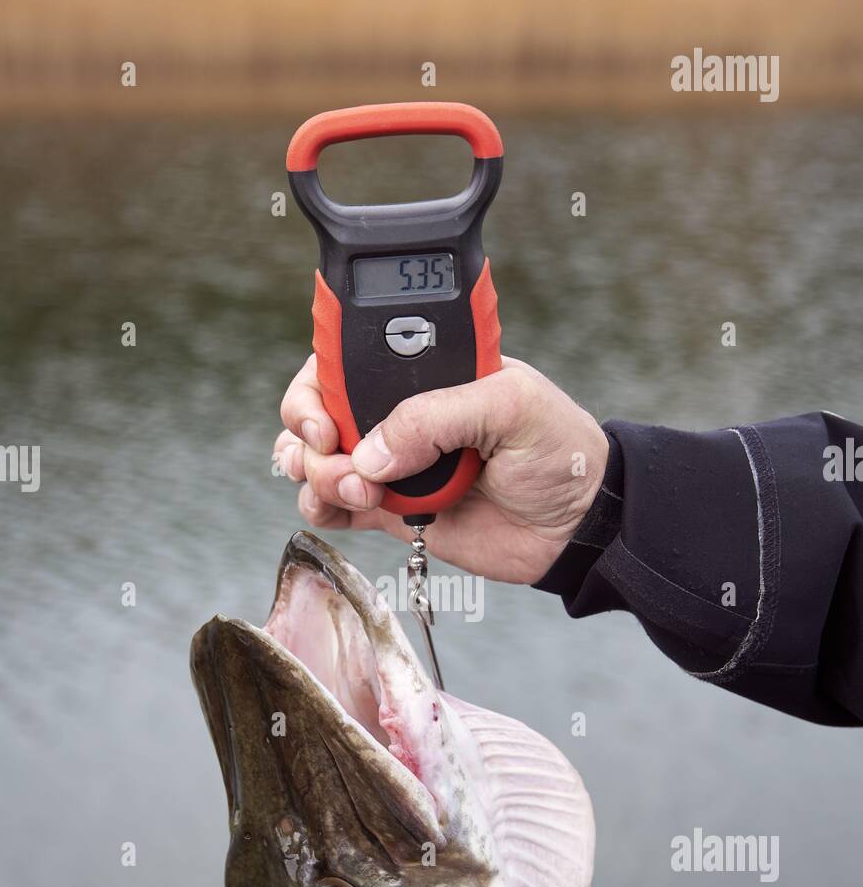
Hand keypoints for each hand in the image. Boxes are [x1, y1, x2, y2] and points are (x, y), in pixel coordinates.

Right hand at [274, 354, 608, 583]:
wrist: (577, 527)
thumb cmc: (559, 451)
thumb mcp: (511, 407)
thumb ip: (437, 418)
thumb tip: (372, 454)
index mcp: (426, 372)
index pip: (349, 359)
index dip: (321, 381)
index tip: (325, 414)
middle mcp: (401, 413)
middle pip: (319, 409)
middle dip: (310, 431)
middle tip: (333, 452)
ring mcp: (394, 463)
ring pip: (319, 460)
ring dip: (318, 474)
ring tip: (357, 490)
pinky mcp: (393, 511)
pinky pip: (336, 506)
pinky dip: (323, 507)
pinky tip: (340, 508)